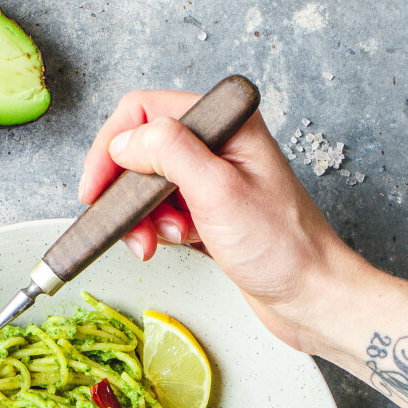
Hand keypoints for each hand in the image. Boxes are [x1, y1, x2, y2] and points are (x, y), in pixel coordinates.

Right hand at [79, 90, 360, 353]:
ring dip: (142, 215)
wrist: (312, 296)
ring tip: (157, 241)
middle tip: (126, 224)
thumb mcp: (219, 192)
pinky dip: (158, 228)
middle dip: (126, 189)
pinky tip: (179, 243)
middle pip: (140, 146)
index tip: (95, 189)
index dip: (110, 148)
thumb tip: (124, 140)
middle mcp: (219, 141)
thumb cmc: (283, 248)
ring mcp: (213, 175)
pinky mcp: (209, 207)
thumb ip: (169, 153)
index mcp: (226, 121)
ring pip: (147, 181)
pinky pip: (162, 207)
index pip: (144, 110)